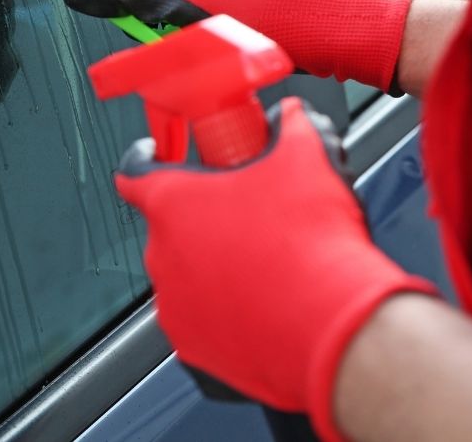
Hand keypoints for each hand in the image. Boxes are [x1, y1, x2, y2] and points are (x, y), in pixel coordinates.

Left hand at [116, 97, 434, 439]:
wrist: (335, 327)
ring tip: (267, 265)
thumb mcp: (308, 157)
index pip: (136, 171)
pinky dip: (228, 314)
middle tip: (248, 214)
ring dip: (217, 269)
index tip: (160, 157)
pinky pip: (205, 323)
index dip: (149, 160)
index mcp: (173, 203)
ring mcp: (175, 308)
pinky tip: (267, 305)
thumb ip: (290, 126)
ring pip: (188, 277)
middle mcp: (162, 257)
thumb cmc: (313, 245)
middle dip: (206, 219)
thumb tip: (290, 118)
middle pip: (172, 227)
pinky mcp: (195, 352)